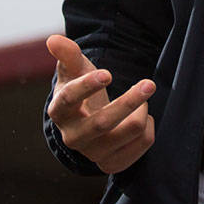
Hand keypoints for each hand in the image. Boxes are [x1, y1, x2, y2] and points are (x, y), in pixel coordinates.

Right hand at [45, 34, 154, 173]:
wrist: (86, 121)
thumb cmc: (81, 88)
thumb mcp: (74, 70)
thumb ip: (68, 54)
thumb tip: (54, 39)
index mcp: (60, 111)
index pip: (69, 100)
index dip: (87, 87)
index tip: (107, 73)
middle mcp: (73, 137)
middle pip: (102, 123)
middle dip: (128, 102)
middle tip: (149, 84)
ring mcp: (93, 153)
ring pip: (128, 133)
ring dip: (141, 111)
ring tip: (141, 100)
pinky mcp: (112, 163)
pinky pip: (142, 144)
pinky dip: (148, 127)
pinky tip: (140, 117)